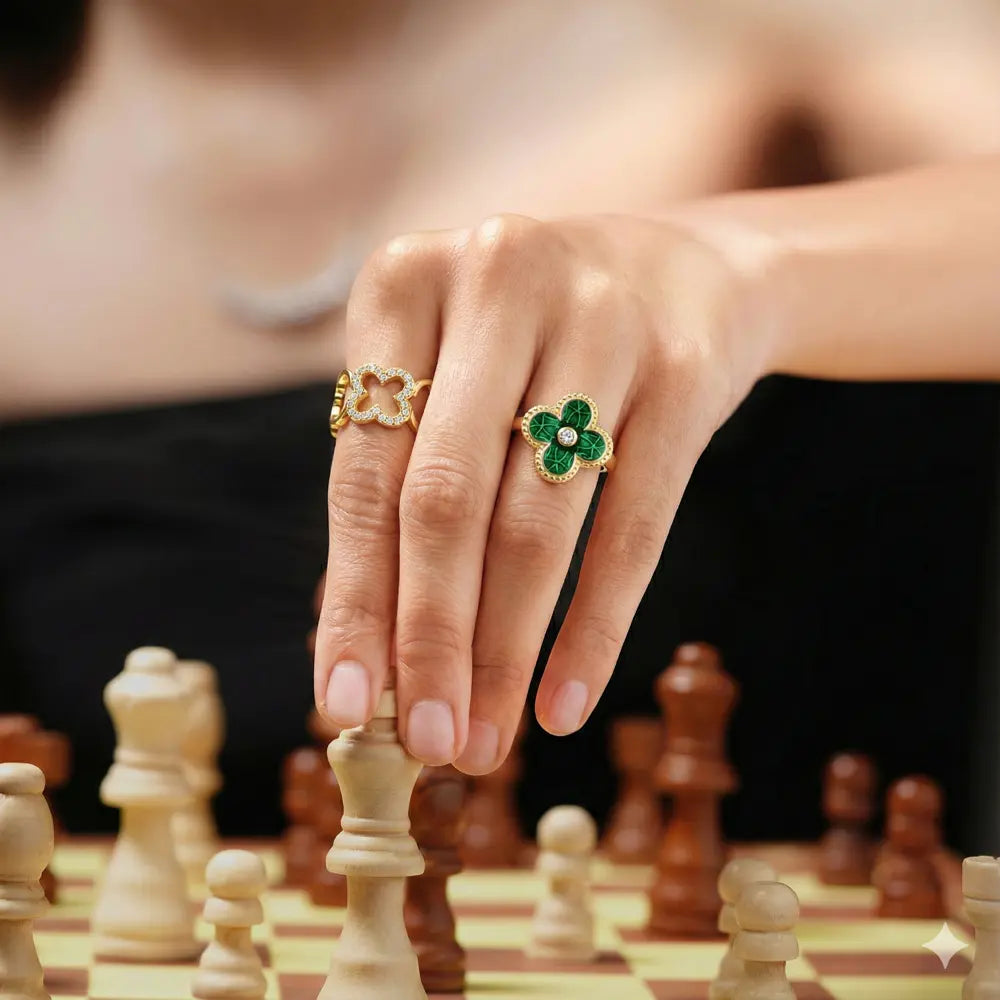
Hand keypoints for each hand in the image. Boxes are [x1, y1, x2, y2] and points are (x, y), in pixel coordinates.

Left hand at [314, 213, 772, 771]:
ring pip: (538, 523)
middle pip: (446, 502)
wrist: (685, 274)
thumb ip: (404, 488)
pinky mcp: (685, 371)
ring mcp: (601, 320)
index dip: (354, 598)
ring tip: (485, 740)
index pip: (366, 473)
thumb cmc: (533, 344)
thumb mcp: (453, 376)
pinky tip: (564, 704)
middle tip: (427, 744)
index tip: (345, 706)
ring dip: (506, 651)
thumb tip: (372, 655)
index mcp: (405, 281)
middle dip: (431, 639)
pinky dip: (595, 626)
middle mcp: (497, 280)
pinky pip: (634, 526)